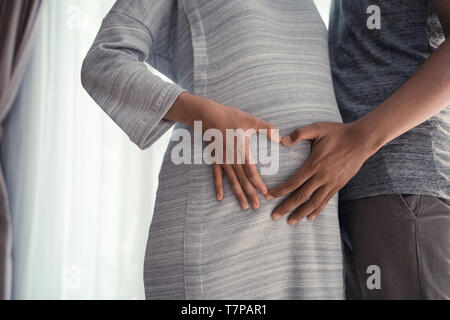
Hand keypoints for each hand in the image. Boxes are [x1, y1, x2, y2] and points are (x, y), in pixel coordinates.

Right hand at [165, 93, 280, 209]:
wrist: (208, 115)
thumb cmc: (231, 117)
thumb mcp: (251, 120)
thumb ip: (267, 129)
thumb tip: (280, 138)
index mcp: (242, 151)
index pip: (252, 172)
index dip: (258, 184)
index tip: (265, 194)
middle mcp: (232, 159)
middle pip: (243, 180)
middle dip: (250, 194)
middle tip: (257, 207)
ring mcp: (222, 161)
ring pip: (231, 181)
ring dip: (238, 194)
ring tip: (244, 206)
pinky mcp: (215, 159)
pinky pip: (216, 176)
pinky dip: (218, 187)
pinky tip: (220, 198)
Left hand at [269, 122, 376, 224]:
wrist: (362, 140)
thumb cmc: (338, 133)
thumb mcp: (318, 128)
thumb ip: (299, 133)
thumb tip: (282, 140)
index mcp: (314, 164)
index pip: (294, 182)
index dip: (281, 191)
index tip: (270, 196)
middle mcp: (322, 177)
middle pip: (301, 196)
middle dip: (286, 207)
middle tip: (274, 216)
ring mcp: (331, 183)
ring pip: (314, 202)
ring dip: (301, 213)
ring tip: (290, 222)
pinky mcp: (339, 185)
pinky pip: (326, 201)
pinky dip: (317, 210)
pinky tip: (310, 217)